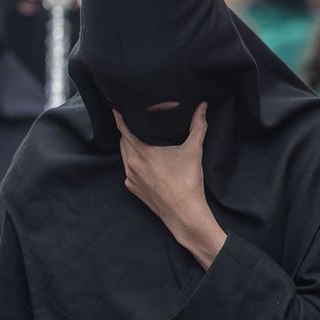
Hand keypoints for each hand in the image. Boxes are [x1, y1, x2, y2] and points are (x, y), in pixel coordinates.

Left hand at [113, 105, 225, 268]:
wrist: (184, 213)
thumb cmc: (188, 182)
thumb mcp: (193, 151)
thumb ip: (198, 126)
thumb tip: (202, 106)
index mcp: (142, 152)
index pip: (123, 128)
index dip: (119, 116)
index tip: (117, 106)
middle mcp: (131, 164)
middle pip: (123, 140)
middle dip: (127, 129)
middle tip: (133, 118)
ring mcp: (129, 177)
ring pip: (124, 155)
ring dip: (129, 145)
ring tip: (138, 135)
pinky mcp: (132, 188)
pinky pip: (128, 169)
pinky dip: (132, 161)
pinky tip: (144, 159)